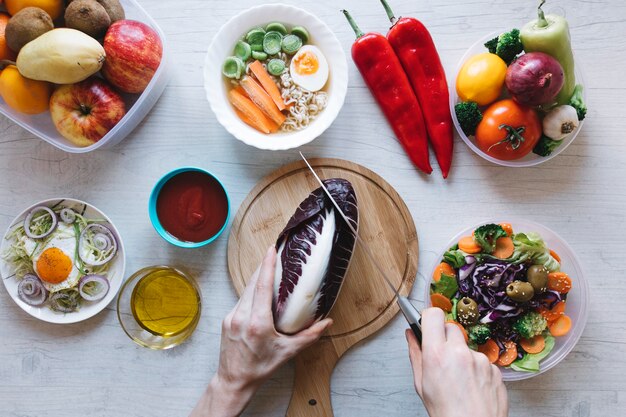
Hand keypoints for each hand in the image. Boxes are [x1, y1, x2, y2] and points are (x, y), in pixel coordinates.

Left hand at [191, 246, 332, 416]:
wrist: (234, 381)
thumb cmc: (260, 368)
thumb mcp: (288, 352)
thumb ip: (310, 336)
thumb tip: (327, 323)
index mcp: (257, 322)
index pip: (261, 286)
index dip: (266, 265)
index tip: (271, 250)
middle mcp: (242, 316)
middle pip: (252, 283)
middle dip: (262, 266)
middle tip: (273, 253)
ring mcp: (231, 316)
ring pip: (245, 290)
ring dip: (256, 278)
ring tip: (268, 267)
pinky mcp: (226, 319)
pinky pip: (241, 299)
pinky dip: (250, 291)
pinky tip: (258, 289)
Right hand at [406, 308, 507, 416]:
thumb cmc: (446, 413)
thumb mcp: (421, 384)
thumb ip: (416, 354)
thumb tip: (411, 336)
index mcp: (437, 355)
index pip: (434, 315)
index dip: (429, 318)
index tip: (428, 325)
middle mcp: (460, 352)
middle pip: (451, 328)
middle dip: (445, 339)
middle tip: (442, 357)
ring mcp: (480, 360)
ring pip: (467, 346)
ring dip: (462, 356)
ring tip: (459, 380)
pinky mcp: (495, 368)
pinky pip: (482, 361)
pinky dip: (476, 369)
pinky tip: (472, 386)